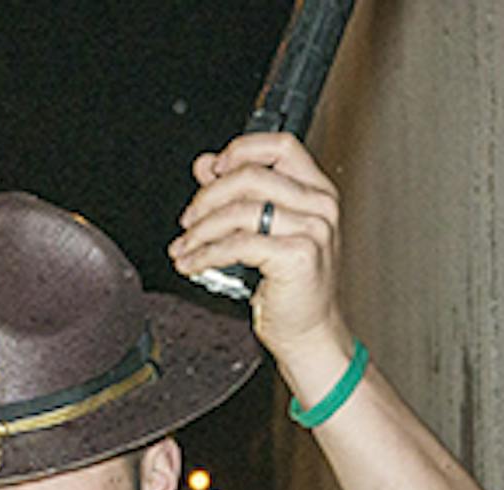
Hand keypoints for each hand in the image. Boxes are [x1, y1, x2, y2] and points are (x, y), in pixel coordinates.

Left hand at [169, 133, 351, 367]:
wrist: (308, 330)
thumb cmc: (290, 285)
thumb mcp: (263, 232)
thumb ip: (237, 195)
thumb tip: (205, 166)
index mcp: (316, 190)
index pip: (280, 146)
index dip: (241, 150)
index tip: (211, 169)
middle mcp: (319, 205)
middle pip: (251, 176)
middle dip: (207, 197)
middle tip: (188, 220)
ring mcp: (312, 229)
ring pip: (240, 210)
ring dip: (200, 230)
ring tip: (184, 247)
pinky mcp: (297, 256)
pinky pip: (238, 244)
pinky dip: (205, 254)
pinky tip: (191, 264)